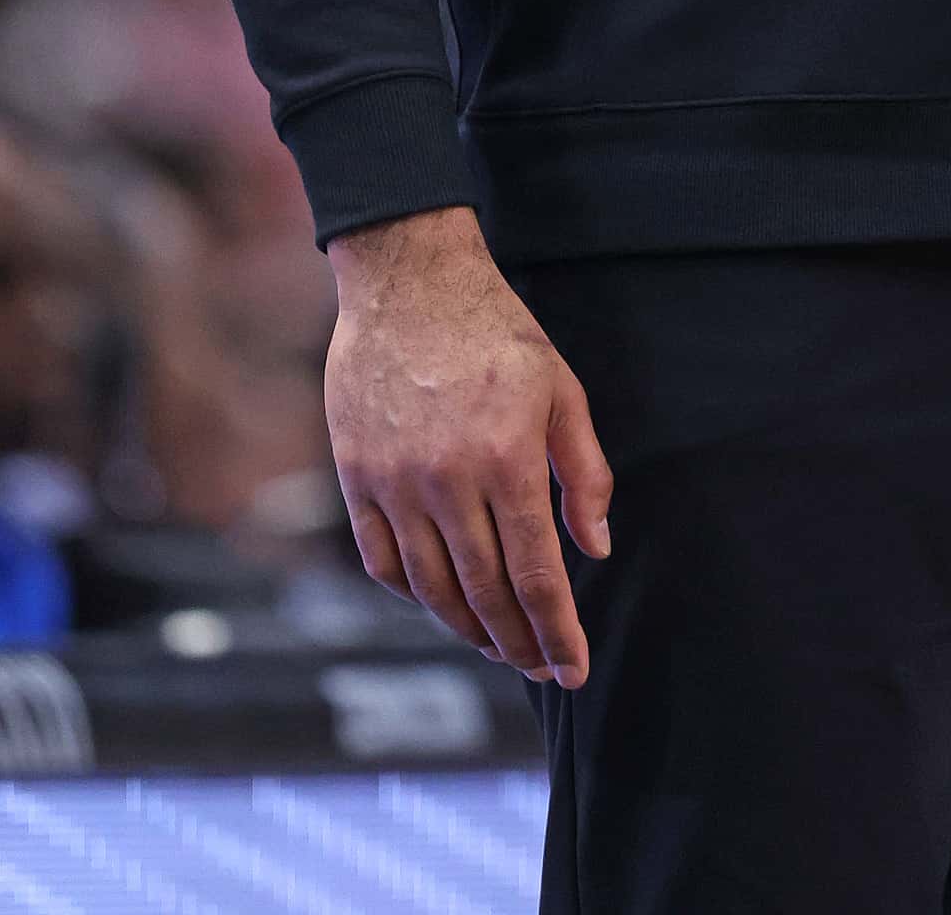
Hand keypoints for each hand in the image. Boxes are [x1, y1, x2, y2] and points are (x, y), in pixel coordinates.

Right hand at [325, 205, 613, 685]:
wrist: (410, 281)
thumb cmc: (496, 332)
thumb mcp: (560, 389)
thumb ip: (584, 472)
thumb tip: (595, 549)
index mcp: (507, 457)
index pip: (536, 572)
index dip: (557, 630)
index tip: (574, 667)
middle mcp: (447, 479)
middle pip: (484, 591)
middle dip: (518, 642)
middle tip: (540, 668)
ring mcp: (394, 481)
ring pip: (431, 587)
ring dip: (467, 629)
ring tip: (497, 646)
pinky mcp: (356, 475)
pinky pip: (382, 560)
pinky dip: (413, 593)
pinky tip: (440, 602)